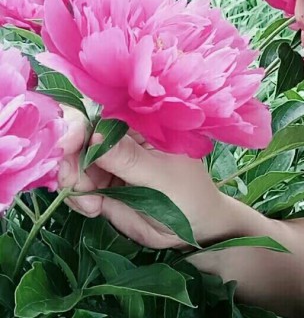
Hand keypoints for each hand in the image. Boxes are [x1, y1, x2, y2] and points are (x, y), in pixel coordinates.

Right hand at [57, 106, 222, 250]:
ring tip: (93, 204)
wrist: (194, 228)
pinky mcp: (102, 186)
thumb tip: (95, 135)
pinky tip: (94, 208)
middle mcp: (122, 140)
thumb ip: (128, 158)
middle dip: (71, 161)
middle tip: (77, 186)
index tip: (68, 145)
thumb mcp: (160, 176)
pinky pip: (77, 187)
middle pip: (81, 139)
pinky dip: (77, 198)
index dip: (79, 125)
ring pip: (74, 164)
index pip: (103, 114)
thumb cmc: (188, 194)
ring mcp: (110, 163)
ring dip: (74, 183)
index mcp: (141, 126)